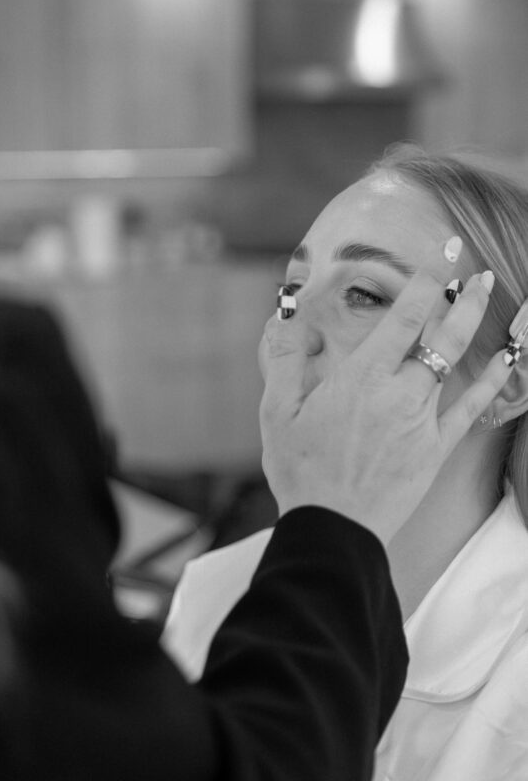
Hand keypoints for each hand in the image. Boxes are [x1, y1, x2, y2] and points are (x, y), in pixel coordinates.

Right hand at [259, 240, 510, 545]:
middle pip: (441, 334)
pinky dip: (491, 380)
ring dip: (474, 324)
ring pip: (456, 362)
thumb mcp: (276, 411)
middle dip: (463, 296)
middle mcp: (399, 392)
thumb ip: (285, 357)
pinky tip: (506, 359)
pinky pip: (470, 408)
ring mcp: (422, 421)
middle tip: (477, 269)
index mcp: (362, 377)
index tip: (442, 255)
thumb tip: (287, 313)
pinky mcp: (435, 449)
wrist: (332, 526)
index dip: (428, 280)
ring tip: (487, 295)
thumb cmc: (300, 469)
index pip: (406, 316)